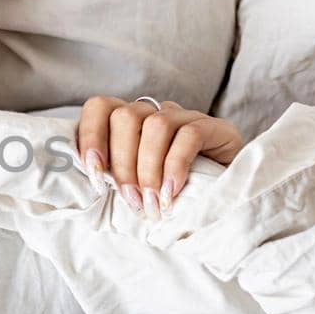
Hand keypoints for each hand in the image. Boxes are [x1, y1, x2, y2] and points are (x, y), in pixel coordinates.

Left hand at [75, 96, 244, 218]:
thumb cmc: (172, 200)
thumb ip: (114, 182)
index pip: (101, 107)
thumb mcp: (137, 189)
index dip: (91, 135)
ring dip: (149, 168)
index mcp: (131, 124)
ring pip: (156, 124)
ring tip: (153, 203)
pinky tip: (172, 193)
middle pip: (126, 117)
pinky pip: (190, 135)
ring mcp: (187, 118)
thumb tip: (85, 190)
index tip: (94, 172)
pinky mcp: (216, 128)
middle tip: (132, 201)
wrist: (228, 206)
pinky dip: (175, 166)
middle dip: (123, 164)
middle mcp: (157, 114)